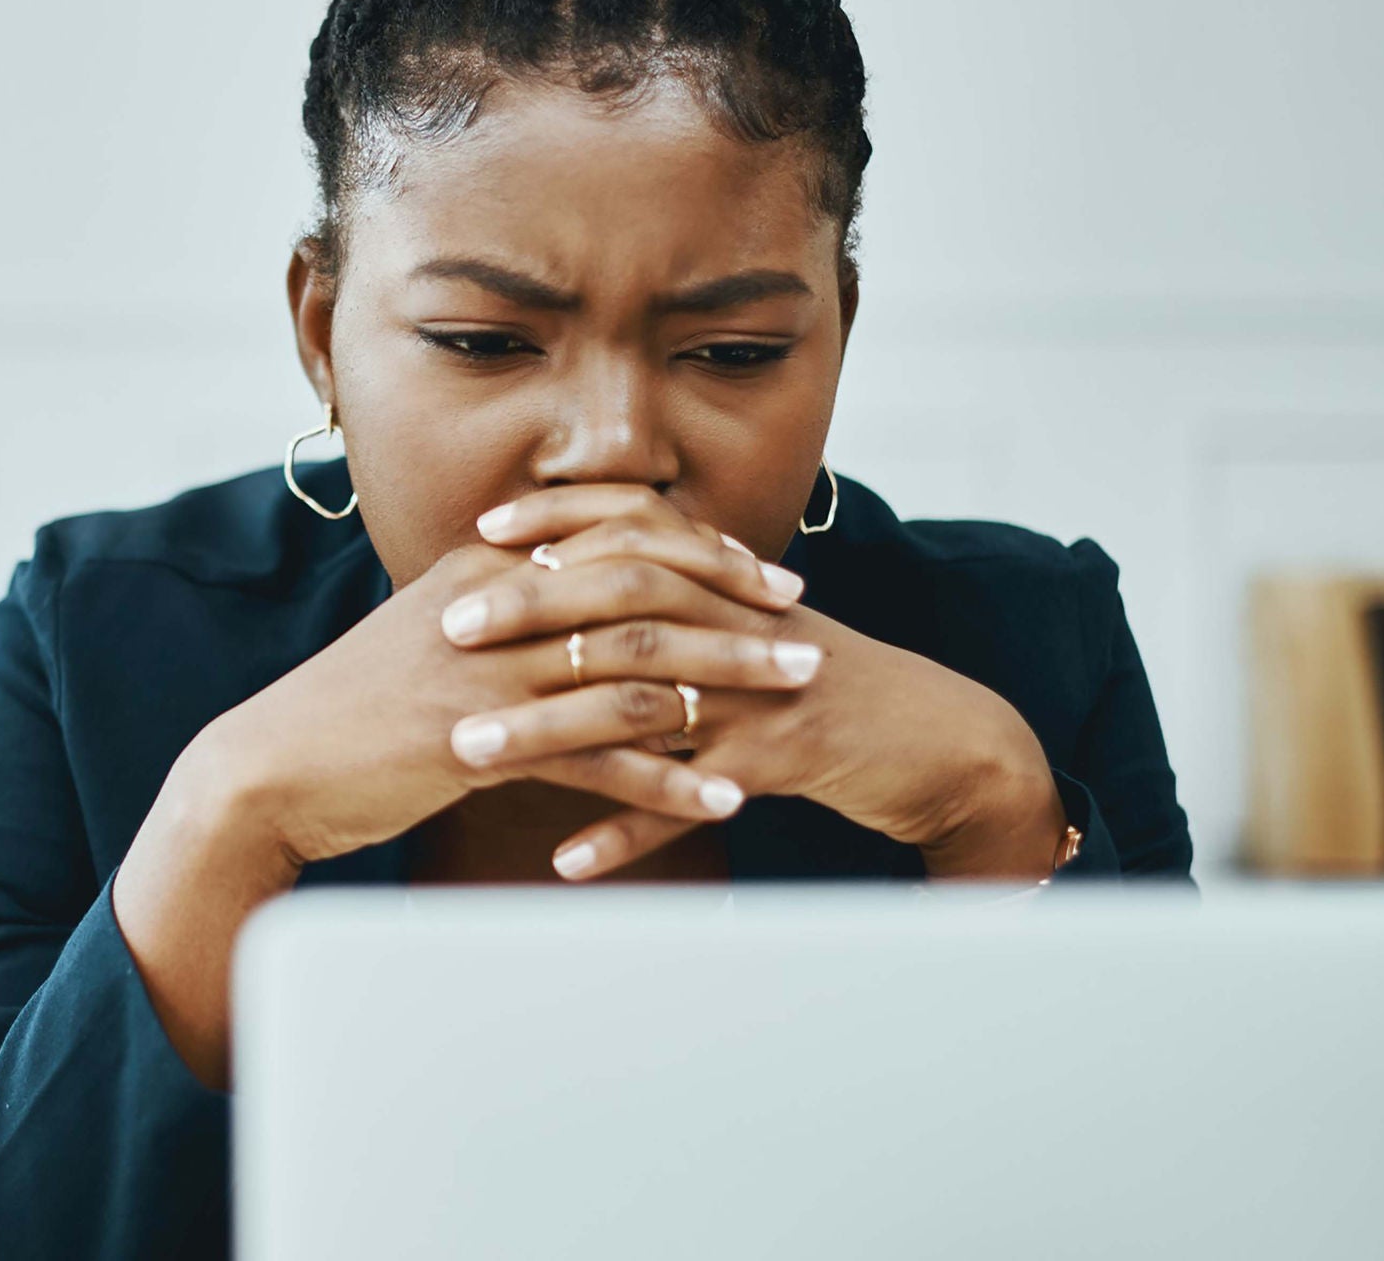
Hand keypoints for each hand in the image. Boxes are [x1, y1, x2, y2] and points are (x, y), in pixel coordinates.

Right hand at [193, 509, 814, 870]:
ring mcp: (488, 674)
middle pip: (643, 589)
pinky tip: (722, 798)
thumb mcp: (431, 637)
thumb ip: (504, 611)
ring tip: (794, 702)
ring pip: (635, 665)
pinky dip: (668, 777)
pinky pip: (599, 758)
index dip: (701, 552)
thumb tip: (576, 602)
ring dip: (727, 684)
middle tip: (803, 632)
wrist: (271, 770)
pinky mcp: (481, 744)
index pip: (616, 536)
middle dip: (735, 609)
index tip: (765, 574)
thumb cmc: (353, 711)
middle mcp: (496, 605)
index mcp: (488, 568)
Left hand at [452, 486, 1065, 880]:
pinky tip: (567, 859)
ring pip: (643, 702)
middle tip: (450, 631)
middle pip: (624, 601)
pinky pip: (690, 801)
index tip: (480, 534)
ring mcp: (761, 694)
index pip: (634, 529)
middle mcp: (739, 625)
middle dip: (531, 612)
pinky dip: (628, 830)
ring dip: (551, 730)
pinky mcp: (781, 764)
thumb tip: (578, 582)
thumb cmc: (821, 684)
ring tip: (471, 753)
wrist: (934, 737)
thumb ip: (679, 601)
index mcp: (728, 585)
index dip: (558, 525)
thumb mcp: (750, 627)